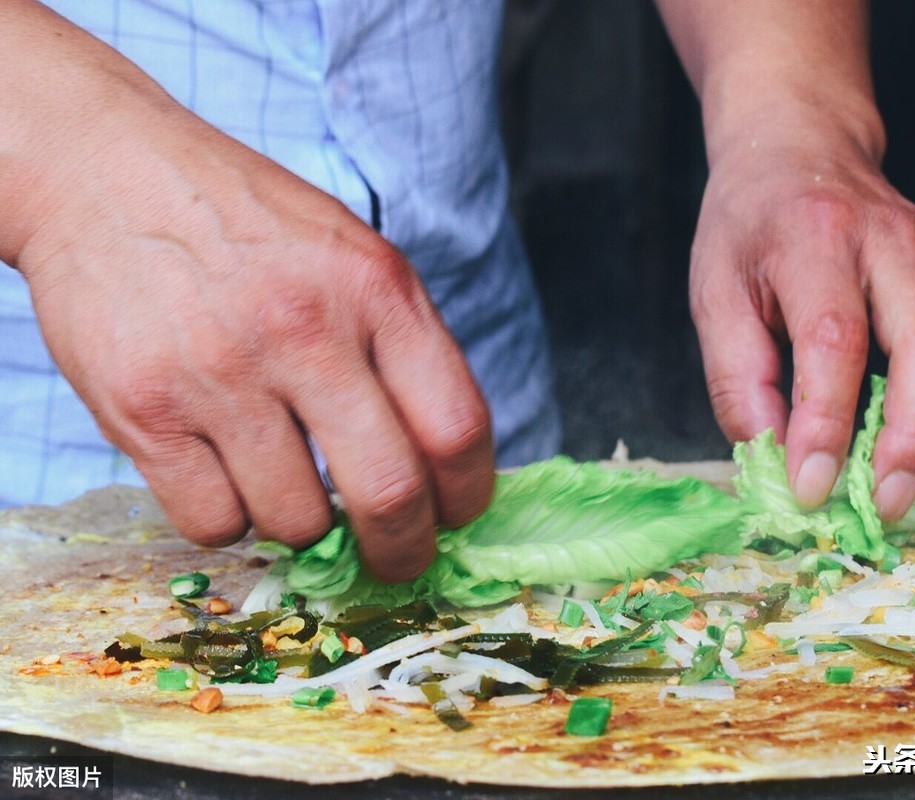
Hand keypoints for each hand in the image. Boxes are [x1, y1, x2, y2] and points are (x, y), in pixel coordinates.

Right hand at [2, 5, 492, 577]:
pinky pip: (213, 523)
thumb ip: (404, 348)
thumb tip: (448, 468)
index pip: (457, 427)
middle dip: (404, 549)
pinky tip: (224, 473)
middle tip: (396, 559)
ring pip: (298, 522)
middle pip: (390, 493)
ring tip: (285, 478)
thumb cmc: (249, 226)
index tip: (458, 515)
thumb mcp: (353, 255)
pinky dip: (229, 519)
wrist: (107, 176)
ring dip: (304, 525)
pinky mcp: (143, 410)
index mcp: (376, 289)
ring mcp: (220, 373)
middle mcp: (305, 331)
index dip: (469, 493)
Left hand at [689, 120, 914, 519]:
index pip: (834, 339)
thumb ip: (738, 377)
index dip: (827, 422)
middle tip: (886, 504)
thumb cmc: (751, 228)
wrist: (799, 149)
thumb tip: (773, 458)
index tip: (812, 486)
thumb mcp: (715, 293)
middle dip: (910, 437)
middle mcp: (886, 239)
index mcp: (812, 240)